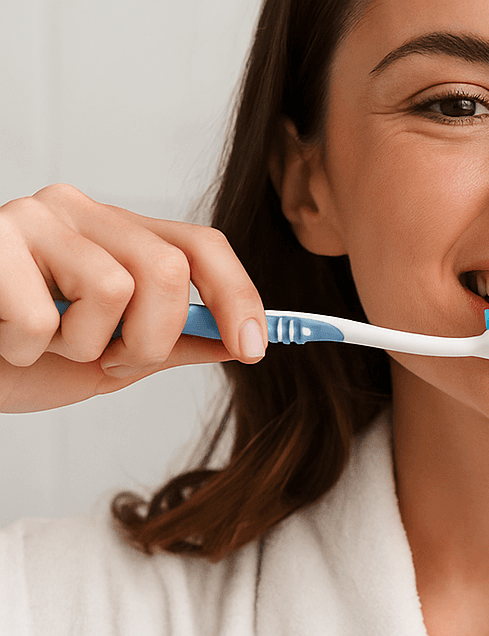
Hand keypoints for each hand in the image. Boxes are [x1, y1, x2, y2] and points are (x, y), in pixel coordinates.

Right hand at [0, 183, 266, 412]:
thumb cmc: (24, 355)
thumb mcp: (113, 356)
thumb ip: (174, 343)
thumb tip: (238, 341)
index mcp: (122, 236)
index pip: (203, 247)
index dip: (239, 298)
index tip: (254, 350)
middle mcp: (83, 212)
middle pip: (170, 269)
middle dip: (152, 340)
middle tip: (111, 360)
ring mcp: (35, 217)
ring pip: (113, 289)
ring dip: (84, 347)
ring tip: (48, 345)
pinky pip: (41, 314)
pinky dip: (27, 349)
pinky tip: (6, 339)